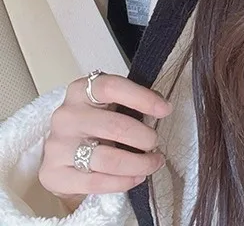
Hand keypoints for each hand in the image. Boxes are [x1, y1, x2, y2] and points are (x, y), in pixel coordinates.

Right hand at [39, 73, 171, 206]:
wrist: (64, 151)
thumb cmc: (95, 121)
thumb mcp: (110, 103)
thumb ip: (131, 101)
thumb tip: (163, 107)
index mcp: (81, 90)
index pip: (112, 87)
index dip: (142, 98)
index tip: (166, 109)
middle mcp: (66, 116)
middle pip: (115, 127)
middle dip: (145, 137)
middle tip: (156, 143)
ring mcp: (57, 146)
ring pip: (108, 158)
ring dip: (139, 163)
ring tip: (154, 162)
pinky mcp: (53, 173)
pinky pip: (96, 182)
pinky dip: (123, 181)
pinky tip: (137, 177)